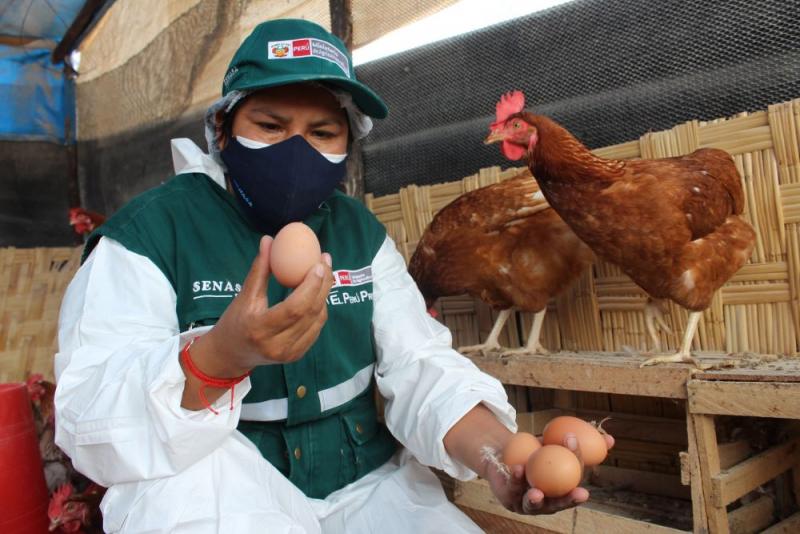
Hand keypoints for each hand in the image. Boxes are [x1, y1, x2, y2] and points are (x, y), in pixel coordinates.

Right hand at [192, 235, 333, 375]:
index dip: (311, 286)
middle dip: (323, 285)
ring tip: (323, 273)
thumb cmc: (235, 320)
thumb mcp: (244, 295)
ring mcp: (289, 353)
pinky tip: (317, 292)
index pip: (295, 307)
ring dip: (323, 295)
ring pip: (317, 319)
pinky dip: (319, 308)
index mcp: (260, 328)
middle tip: (325, 262)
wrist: (231, 354)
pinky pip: (316, 328)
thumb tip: (269, 239)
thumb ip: (259, 269)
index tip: (318, 264)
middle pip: (311, 312)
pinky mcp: (296, 355)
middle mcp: (277, 345)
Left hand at [485, 432, 614, 515]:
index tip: (576, 443)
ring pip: (533, 504)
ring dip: (536, 499)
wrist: (503, 454)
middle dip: (569, 500)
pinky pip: (513, 488)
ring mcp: (527, 503)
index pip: (574, 479)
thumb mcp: (555, 444)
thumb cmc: (535, 451)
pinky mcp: (510, 499)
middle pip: (559, 502)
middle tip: (582, 493)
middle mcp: (547, 501)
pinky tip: (517, 468)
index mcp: (562, 490)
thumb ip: (577, 444)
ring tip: (537, 492)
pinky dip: (516, 478)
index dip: (579, 463)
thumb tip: (610, 439)